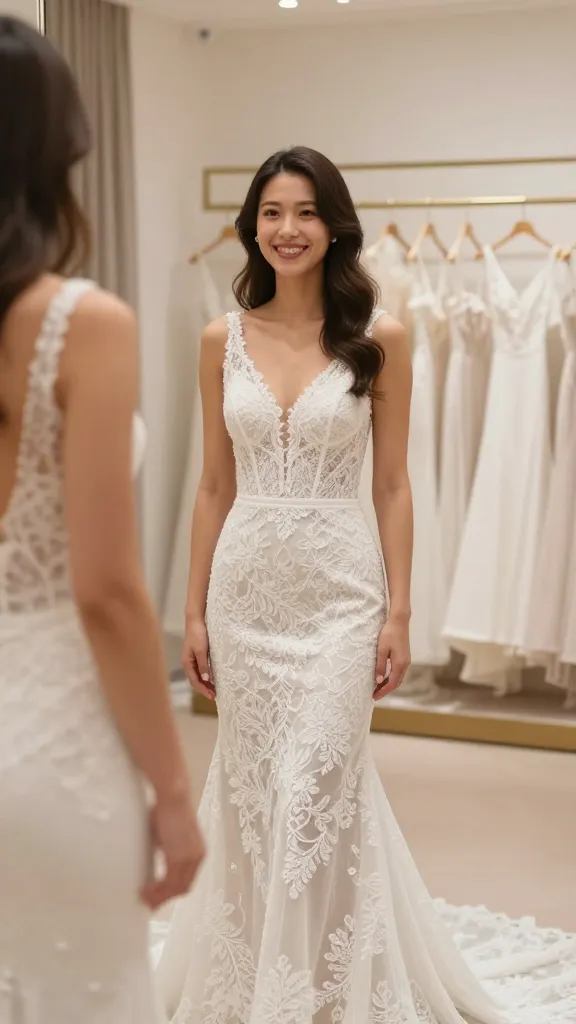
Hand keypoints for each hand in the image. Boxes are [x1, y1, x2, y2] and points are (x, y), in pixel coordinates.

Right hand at [141, 793, 205, 910]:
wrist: (173, 796)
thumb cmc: (167, 809)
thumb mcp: (167, 835)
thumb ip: (165, 849)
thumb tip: (155, 858)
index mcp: (197, 852)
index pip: (187, 880)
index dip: (172, 891)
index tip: (158, 897)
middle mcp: (197, 858)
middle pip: (182, 889)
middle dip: (164, 899)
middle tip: (148, 904)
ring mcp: (190, 859)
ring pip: (175, 889)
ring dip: (158, 897)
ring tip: (143, 898)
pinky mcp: (178, 858)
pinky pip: (168, 883)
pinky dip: (156, 891)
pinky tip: (144, 891)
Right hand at [181, 619, 214, 700]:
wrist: (195, 621)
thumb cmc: (198, 635)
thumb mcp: (202, 651)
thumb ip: (204, 665)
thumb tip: (206, 680)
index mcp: (187, 663)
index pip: (195, 681)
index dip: (203, 689)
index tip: (212, 696)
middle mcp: (188, 663)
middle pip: (196, 680)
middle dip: (204, 688)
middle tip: (215, 695)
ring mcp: (192, 660)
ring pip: (198, 675)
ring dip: (205, 683)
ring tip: (214, 689)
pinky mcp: (196, 655)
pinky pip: (200, 669)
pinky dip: (206, 675)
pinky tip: (212, 678)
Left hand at [373, 614, 410, 700]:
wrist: (399, 621)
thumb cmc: (389, 634)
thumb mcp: (381, 650)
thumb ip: (380, 666)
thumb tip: (379, 681)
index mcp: (399, 664)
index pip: (392, 684)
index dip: (383, 692)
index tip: (374, 697)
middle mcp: (405, 664)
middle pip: (396, 683)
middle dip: (386, 690)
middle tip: (375, 695)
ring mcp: (406, 661)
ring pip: (398, 678)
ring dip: (389, 684)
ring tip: (378, 688)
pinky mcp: (405, 657)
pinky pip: (399, 672)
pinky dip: (392, 678)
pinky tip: (385, 677)